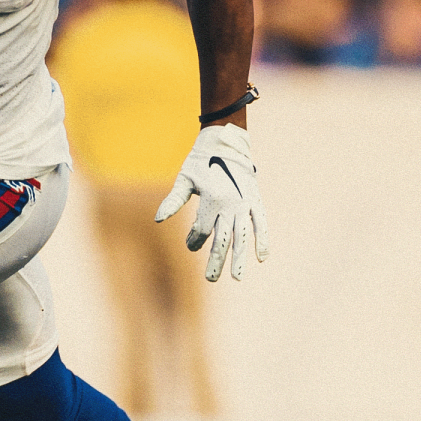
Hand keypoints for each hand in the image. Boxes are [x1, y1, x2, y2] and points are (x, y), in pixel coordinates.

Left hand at [156, 123, 268, 280]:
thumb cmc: (200, 162)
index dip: (195, 241)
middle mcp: (230, 205)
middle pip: (222, 240)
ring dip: (240, 258)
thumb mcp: (184, 180)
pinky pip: (261, 223)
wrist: (224, 141)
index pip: (202, 231)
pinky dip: (262, 240)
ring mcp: (245, 204)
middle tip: (211, 279)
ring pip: (242, 237)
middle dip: (216, 261)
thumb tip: (157, 219)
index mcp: (211, 201)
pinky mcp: (255, 200)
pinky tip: (261, 257)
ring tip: (238, 277)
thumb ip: (173, 200)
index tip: (190, 244)